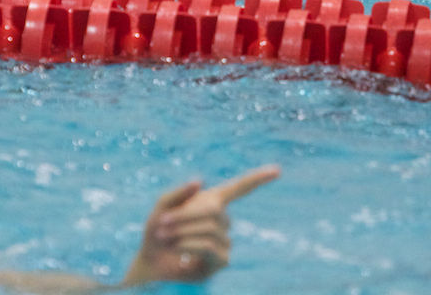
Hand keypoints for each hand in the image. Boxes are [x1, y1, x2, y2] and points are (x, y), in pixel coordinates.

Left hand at [124, 165, 279, 284]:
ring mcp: (225, 241)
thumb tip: (201, 180)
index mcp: (212, 202)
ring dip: (183, 231)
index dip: (257, 178)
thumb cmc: (157, 230)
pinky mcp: (222, 260)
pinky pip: (210, 247)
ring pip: (210, 229)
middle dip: (185, 216)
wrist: (152, 260)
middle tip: (162, 223)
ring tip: (165, 236)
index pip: (239, 188)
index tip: (277, 170)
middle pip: (213, 210)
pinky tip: (177, 249)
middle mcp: (222, 220)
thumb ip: (177, 193)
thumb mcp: (162, 207)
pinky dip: (189, 244)